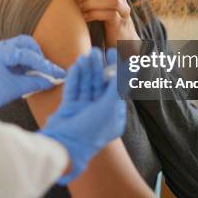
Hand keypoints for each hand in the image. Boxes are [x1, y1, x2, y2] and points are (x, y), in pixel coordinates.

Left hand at [0, 35, 65, 111]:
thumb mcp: (11, 89)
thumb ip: (33, 83)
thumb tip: (50, 82)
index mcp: (1, 51)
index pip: (30, 54)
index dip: (46, 65)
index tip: (59, 73)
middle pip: (25, 44)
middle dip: (38, 56)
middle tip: (47, 70)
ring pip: (18, 49)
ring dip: (29, 61)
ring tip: (38, 75)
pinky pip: (10, 57)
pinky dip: (20, 65)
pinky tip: (26, 76)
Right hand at [40, 48, 125, 184]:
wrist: (66, 147)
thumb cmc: (93, 129)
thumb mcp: (111, 105)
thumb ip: (119, 85)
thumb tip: (131, 67)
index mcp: (113, 114)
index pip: (116, 87)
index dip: (116, 69)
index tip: (113, 53)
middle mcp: (99, 111)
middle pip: (100, 84)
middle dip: (99, 67)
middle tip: (97, 51)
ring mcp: (83, 110)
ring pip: (86, 85)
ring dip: (87, 70)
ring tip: (87, 55)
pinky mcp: (69, 109)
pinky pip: (73, 90)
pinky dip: (75, 78)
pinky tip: (77, 66)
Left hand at [58, 0, 139, 46]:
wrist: (119, 38)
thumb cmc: (101, 18)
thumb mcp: (91, 1)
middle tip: (72, 1)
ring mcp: (123, 8)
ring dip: (91, 3)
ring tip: (78, 10)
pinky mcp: (122, 22)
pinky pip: (111, 14)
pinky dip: (95, 15)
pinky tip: (84, 19)